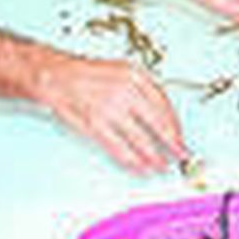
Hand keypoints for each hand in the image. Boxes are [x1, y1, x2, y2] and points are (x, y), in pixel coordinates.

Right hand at [37, 54, 186, 173]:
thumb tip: (165, 115)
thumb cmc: (89, 74)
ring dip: (154, 157)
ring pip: (140, 140)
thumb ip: (144, 90)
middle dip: (172, 143)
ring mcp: (110, 109)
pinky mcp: (96, 125)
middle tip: (181, 155)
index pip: (164, 104)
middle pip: (158, 123)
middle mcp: (126, 91)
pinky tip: (141, 167)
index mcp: (135, 76)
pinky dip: (133, 161)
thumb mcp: (123, 71)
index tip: (181, 137)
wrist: (57, 76)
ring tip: (162, 166)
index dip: (175, 125)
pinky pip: (119, 148)